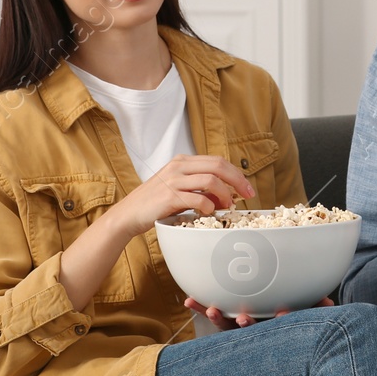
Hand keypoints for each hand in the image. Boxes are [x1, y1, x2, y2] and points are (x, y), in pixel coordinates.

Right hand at [111, 155, 255, 237]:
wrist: (128, 214)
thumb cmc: (155, 203)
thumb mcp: (179, 188)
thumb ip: (200, 188)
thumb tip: (226, 195)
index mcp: (182, 161)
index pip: (218, 161)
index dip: (237, 174)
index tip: (247, 188)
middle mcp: (178, 166)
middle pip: (218, 166)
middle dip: (238, 181)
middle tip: (248, 195)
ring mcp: (173, 180)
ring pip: (211, 181)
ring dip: (225, 195)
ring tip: (227, 207)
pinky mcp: (169, 197)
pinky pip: (198, 199)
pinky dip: (209, 207)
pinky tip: (209, 212)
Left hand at [184, 295, 334, 330]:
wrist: (278, 326)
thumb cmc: (294, 314)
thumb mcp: (307, 312)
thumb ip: (317, 307)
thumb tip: (330, 304)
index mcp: (274, 327)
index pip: (277, 326)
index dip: (280, 321)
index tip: (282, 314)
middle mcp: (256, 330)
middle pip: (250, 330)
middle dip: (246, 324)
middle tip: (244, 319)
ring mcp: (239, 325)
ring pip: (227, 325)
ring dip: (219, 317)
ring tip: (213, 310)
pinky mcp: (225, 319)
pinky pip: (212, 313)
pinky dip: (200, 307)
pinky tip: (189, 299)